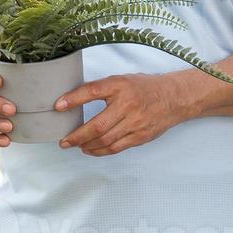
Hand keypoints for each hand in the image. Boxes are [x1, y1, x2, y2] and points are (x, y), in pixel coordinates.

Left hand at [54, 73, 188, 155]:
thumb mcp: (122, 81)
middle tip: (64, 140)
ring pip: (105, 140)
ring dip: (86, 145)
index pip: (93, 91)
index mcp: (121, 86)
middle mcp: (128, 104)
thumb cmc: (145, 88)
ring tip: (75, 146)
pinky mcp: (140, 136)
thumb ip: (101, 89)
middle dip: (77, 135)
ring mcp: (136, 123)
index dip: (74, 99)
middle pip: (97, 125)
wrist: (175, 98)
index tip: (58, 106)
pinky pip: (116, 148)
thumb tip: (72, 100)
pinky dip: (100, 151)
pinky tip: (91, 150)